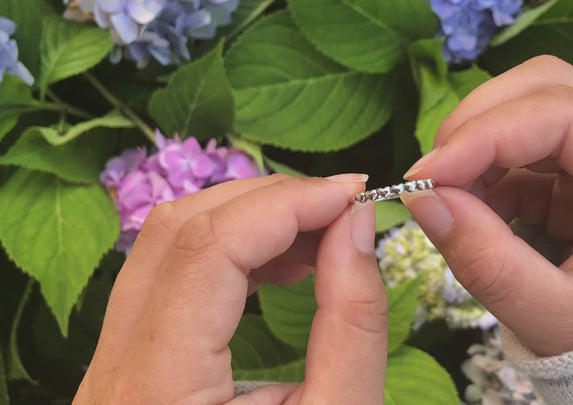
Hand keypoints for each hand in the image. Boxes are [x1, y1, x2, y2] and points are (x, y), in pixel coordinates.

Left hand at [73, 174, 386, 403]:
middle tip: (342, 206)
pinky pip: (169, 275)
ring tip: (319, 232)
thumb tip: (357, 225)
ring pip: (165, 243)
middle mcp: (115, 369)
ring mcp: (111, 363)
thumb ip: (353, 320)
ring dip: (248, 219)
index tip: (355, 193)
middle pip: (178, 230)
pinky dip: (230, 249)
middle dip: (270, 201)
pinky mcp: (129, 361)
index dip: (287, 204)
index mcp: (158, 391)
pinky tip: (281, 261)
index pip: (209, 250)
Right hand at [401, 55, 572, 356]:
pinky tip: (474, 210)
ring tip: (449, 197)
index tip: (425, 177)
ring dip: (480, 144)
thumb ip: (489, 263)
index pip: (568, 115)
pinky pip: (528, 148)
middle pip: (551, 87)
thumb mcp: (557, 320)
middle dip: (478, 124)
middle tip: (432, 177)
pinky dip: (488, 171)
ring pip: (535, 106)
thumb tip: (420, 200)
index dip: (486, 136)